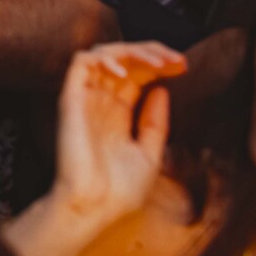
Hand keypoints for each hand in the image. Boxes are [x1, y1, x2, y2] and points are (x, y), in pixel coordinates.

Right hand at [46, 43, 184, 226]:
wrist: (95, 205)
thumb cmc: (119, 189)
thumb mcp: (150, 154)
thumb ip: (155, 122)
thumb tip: (162, 90)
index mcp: (118, 113)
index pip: (137, 75)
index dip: (159, 65)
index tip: (183, 66)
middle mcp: (101, 100)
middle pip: (124, 60)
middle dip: (152, 52)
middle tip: (176, 59)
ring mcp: (86, 97)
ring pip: (105, 53)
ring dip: (132, 51)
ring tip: (157, 61)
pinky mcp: (72, 97)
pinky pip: (81, 63)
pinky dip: (104, 58)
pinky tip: (125, 73)